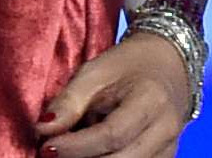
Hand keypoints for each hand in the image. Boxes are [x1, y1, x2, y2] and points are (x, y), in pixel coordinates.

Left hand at [36, 32, 190, 157]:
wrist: (168, 62)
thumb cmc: (128, 65)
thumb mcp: (96, 71)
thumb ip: (69, 101)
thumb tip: (43, 128)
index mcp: (151, 100)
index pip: (111, 135)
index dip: (75, 147)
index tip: (46, 147)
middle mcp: (166, 129)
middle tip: (53, 154)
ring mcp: (169, 148)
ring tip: (72, 151)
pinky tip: (92, 154)